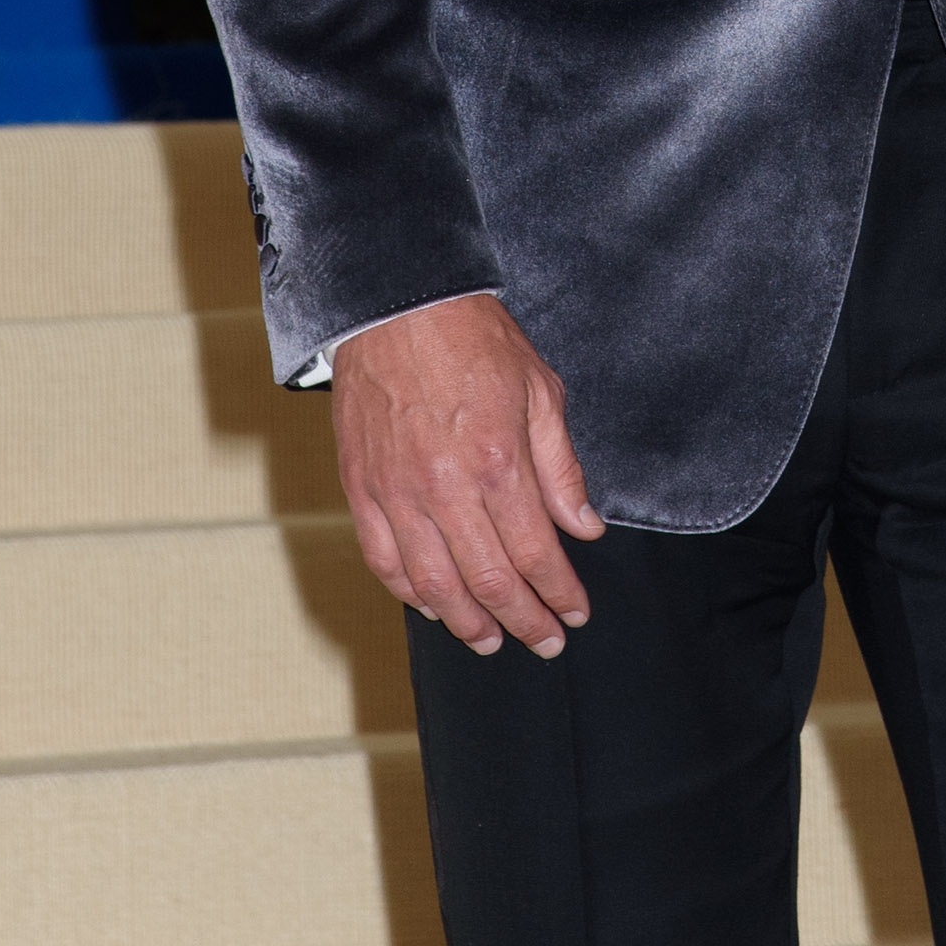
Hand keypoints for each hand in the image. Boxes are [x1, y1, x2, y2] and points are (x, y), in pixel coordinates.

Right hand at [332, 292, 603, 657]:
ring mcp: (397, 494)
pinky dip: (409, 593)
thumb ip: (562, 468)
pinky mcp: (362, 488)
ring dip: (467, 623)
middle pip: (489, 582)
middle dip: (524, 621)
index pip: (536, 553)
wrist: (397, 304)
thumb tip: (584, 528)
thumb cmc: (474, 340)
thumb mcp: (540, 390)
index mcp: (498, 462)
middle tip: (545, 641)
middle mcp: (446, 489)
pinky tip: (433, 607)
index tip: (576, 614)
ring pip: (434, 586)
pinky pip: (384, 560)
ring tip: (492, 641)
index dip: (559, 593)